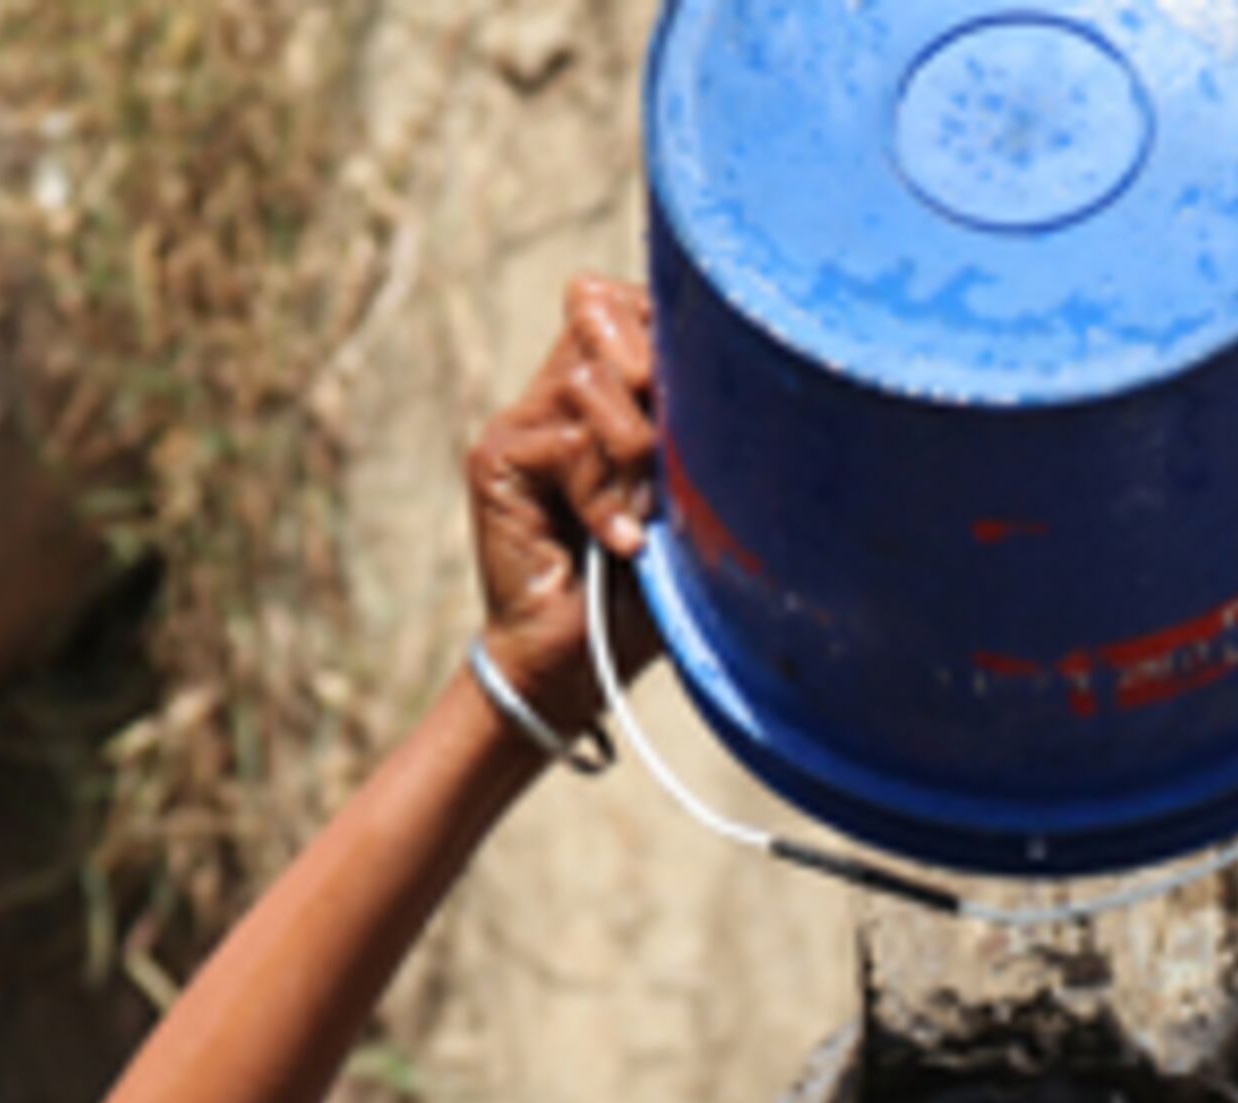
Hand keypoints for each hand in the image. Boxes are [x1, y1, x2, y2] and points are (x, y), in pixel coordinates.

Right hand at [465, 275, 662, 742]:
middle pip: (602, 310)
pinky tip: (618, 541)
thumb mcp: (688, 506)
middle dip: (653, 376)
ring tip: (642, 516)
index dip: (662, 328)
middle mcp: (554, 393)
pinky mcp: (497, 455)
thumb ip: (696, 438)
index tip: (694, 404)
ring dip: (635, 450)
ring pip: (591, 375)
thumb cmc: (643, 595)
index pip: (622, 300)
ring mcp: (521, 421)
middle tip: (667, 462)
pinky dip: (604, 494)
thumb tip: (741, 376)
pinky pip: (569, 438)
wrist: (576, 668)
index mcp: (601, 393)